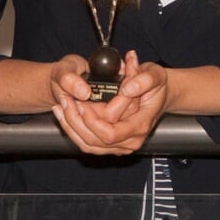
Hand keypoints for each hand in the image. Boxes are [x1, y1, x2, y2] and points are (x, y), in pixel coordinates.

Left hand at [49, 52, 169, 154]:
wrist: (158, 95)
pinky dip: (72, 129)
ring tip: (61, 105)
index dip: (92, 121)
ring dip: (69, 125)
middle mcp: (130, 140)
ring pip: (87, 144)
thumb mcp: (156, 75)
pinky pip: (86, 143)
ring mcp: (120, 145)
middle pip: (94, 141)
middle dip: (75, 120)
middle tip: (66, 99)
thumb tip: (129, 88)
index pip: (111, 134)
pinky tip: (63, 113)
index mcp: (140, 125)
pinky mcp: (110, 143)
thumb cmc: (156, 85)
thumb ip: (145, 80)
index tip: (82, 103)